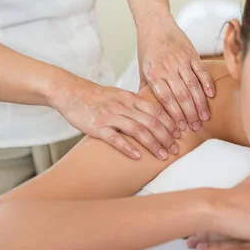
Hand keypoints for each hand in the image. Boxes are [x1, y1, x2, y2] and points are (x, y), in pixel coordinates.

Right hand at [50, 74, 178, 159]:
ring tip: (162, 155)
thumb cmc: (97, 96)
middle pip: (151, 121)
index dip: (170, 122)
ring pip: (138, 130)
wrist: (70, 92)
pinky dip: (128, 148)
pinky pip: (115, 138)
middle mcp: (124, 106)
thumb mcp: (120, 94)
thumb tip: (154, 114)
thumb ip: (136, 103)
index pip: (156, 110)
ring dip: (153, 144)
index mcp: (131, 98)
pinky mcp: (97, 127)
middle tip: (175, 149)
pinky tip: (137, 157)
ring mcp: (110, 116)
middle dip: (166, 136)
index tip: (179, 134)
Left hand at [137, 20, 214, 132]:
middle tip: (195, 127)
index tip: (180, 128)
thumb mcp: (143, 69)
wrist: (156, 24)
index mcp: (154, 74)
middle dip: (189, 114)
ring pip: (193, 86)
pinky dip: (208, 84)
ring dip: (200, 103)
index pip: (166, 99)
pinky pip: (202, 71)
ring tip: (204, 117)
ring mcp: (181, 61)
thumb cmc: (148, 49)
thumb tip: (147, 110)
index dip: (174, 115)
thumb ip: (146, 89)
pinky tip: (211, 96)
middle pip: (181, 95)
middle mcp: (168, 68)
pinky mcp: (192, 54)